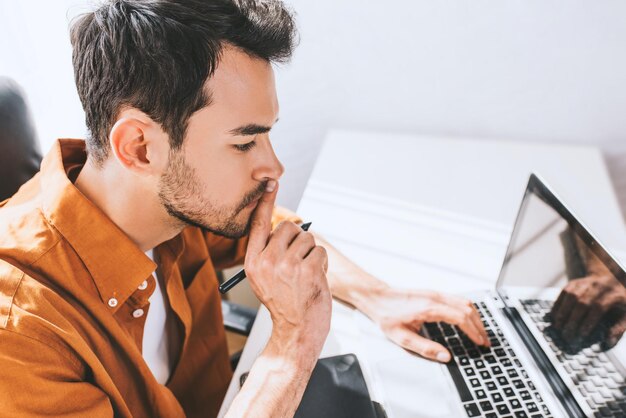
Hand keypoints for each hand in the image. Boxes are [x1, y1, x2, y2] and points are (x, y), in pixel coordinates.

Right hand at [244, 181, 331, 358]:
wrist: (297, 332)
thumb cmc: (285, 304)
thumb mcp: (264, 279)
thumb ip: (269, 254)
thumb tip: (286, 227)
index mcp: (253, 263)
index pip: (259, 225)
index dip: (266, 203)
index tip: (270, 183)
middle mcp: (267, 261)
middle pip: (289, 228)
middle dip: (300, 240)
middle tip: (298, 263)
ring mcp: (287, 266)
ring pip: (307, 239)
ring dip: (312, 254)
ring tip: (305, 275)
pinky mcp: (307, 270)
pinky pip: (320, 251)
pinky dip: (321, 263)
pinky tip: (314, 280)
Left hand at [362, 287, 489, 362]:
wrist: (378, 297)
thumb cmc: (387, 315)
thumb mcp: (402, 337)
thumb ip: (424, 348)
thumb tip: (444, 356)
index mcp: (429, 308)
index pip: (460, 318)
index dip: (473, 331)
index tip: (480, 342)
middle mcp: (435, 298)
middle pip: (467, 309)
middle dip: (479, 326)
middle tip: (485, 341)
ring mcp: (435, 293)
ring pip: (464, 301)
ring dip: (476, 317)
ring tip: (481, 332)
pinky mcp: (433, 293)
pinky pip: (457, 299)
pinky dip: (468, 310)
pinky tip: (469, 320)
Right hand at [550, 274, 625, 347]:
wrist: (611, 279)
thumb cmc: (619, 302)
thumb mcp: (625, 315)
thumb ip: (618, 329)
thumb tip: (607, 342)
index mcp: (614, 295)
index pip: (598, 307)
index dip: (589, 321)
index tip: (581, 334)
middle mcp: (598, 286)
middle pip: (582, 303)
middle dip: (572, 320)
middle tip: (566, 335)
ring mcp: (585, 283)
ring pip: (570, 296)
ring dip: (562, 312)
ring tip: (558, 326)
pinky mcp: (574, 283)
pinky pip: (563, 293)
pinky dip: (558, 305)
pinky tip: (554, 316)